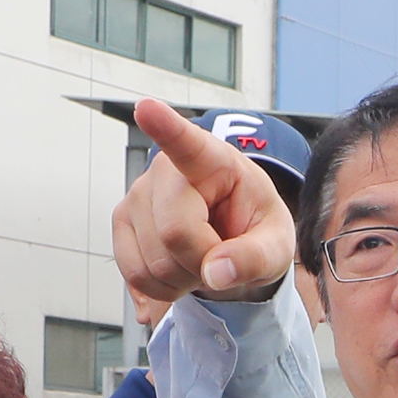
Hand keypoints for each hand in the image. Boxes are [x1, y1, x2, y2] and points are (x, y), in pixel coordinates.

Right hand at [119, 99, 296, 304]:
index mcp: (214, 161)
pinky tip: (179, 277)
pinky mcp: (122, 223)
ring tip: (200, 262)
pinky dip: (160, 290)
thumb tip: (215, 273)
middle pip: (173, 233)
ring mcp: (137, 196)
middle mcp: (166, 171)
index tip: (146, 107)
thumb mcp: (275, 246)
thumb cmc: (256, 231)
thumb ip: (253, 258)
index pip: (187, 143)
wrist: (235, 240)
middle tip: (220, 257)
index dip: (165, 126)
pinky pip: (134, 276)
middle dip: (201, 263)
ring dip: (181, 280)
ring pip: (151, 263)